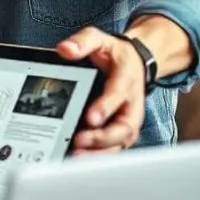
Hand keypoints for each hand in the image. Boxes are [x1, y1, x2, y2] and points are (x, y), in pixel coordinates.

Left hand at [57, 27, 145, 153]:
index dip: (105, 107)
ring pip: (120, 142)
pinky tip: (79, 160)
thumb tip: (65, 49)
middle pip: (123, 127)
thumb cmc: (113, 54)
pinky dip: (99, 156)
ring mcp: (127, 120)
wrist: (133, 62)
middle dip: (102, 138)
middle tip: (80, 142)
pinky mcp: (121, 132)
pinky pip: (113, 148)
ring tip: (77, 156)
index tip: (90, 118)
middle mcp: (130, 104)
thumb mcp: (99, 39)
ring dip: (100, 152)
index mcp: (125, 79)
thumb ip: (83, 42)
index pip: (117, 94)